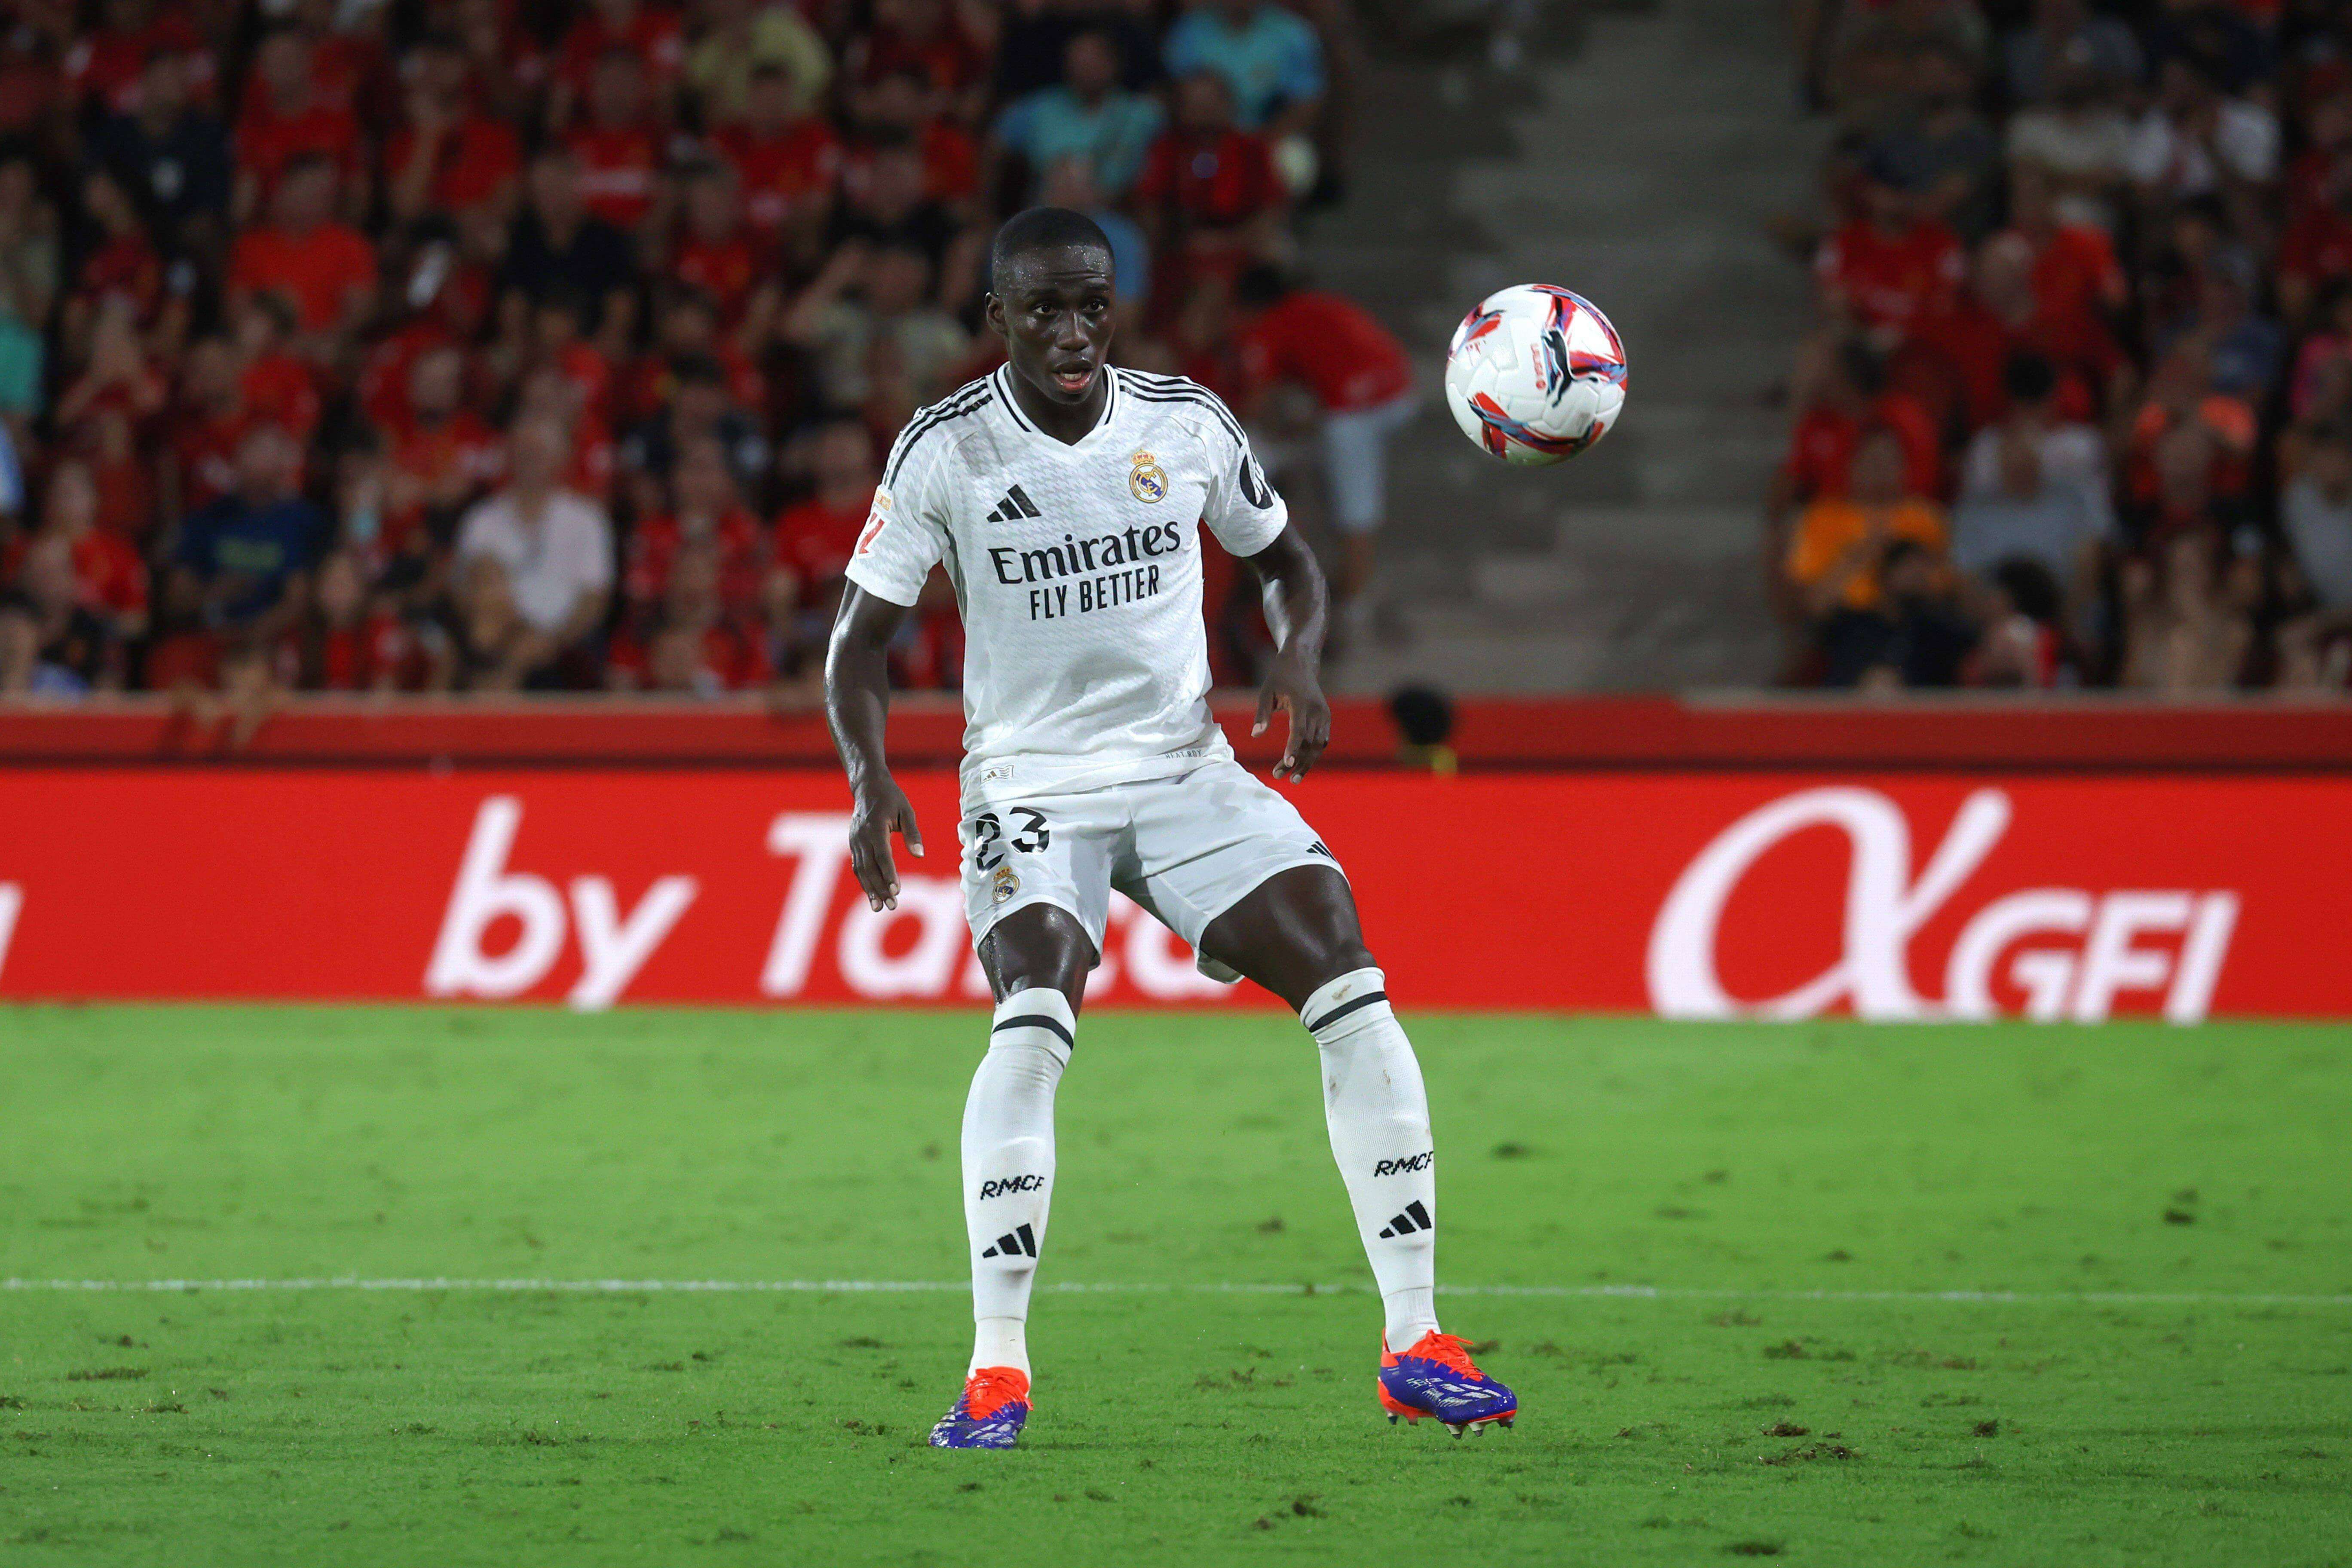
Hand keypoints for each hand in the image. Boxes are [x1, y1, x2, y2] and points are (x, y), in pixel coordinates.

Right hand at [848, 773, 923, 909]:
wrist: (867, 786)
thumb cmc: (890, 797)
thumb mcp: (906, 811)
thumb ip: (912, 833)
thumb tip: (919, 854)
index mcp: (875, 827)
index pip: (882, 856)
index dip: (889, 874)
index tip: (897, 890)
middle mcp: (861, 836)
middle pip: (870, 867)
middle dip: (880, 888)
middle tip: (891, 906)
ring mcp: (855, 841)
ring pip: (861, 869)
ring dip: (870, 889)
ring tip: (878, 907)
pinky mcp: (853, 844)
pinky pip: (858, 865)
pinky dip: (864, 881)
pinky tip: (871, 894)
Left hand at [1253, 648, 1329, 780]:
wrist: (1301, 662)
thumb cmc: (1280, 677)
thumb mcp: (1266, 692)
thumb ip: (1261, 714)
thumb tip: (1256, 735)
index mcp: (1300, 703)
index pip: (1299, 730)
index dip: (1293, 748)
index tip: (1287, 764)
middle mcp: (1316, 710)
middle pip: (1309, 742)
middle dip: (1296, 762)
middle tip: (1279, 776)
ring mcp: (1324, 714)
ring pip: (1318, 745)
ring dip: (1307, 763)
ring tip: (1293, 778)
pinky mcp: (1326, 717)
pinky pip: (1322, 740)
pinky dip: (1313, 754)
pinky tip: (1302, 765)